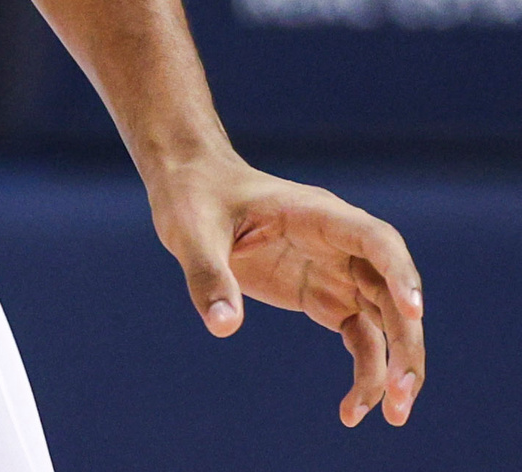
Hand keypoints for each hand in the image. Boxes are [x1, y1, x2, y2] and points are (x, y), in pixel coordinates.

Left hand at [148, 149, 425, 426]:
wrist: (191, 187)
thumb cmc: (193, 196)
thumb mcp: (190, 230)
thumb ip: (208, 274)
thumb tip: (224, 326)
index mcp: (317, 214)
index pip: (376, 240)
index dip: (399, 273)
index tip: (413, 310)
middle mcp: (340, 245)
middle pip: (391, 292)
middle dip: (406, 341)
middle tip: (403, 392)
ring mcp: (336, 272)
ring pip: (385, 321)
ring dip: (395, 367)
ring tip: (394, 416)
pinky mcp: (324, 297)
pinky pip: (359, 338)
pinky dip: (364, 372)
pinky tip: (352, 412)